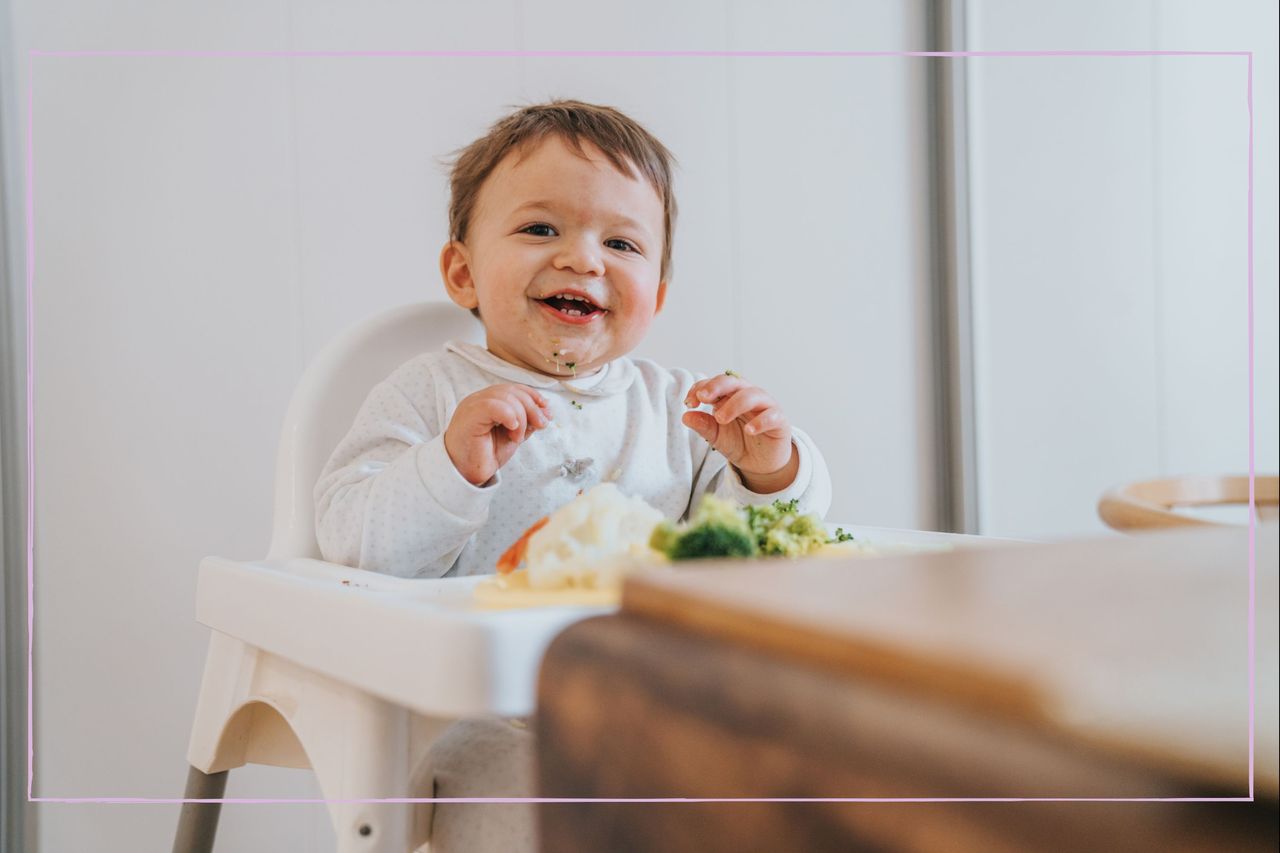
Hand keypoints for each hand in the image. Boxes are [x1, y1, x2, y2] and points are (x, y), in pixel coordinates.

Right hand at [444, 384, 551, 485]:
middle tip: (541, 425)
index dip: (532, 396)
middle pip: (511, 391)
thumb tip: (545, 412)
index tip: (547, 411)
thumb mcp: (513, 436)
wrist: (465, 473)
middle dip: (532, 407)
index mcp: (487, 401)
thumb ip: (526, 422)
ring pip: (505, 397)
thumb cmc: (485, 455)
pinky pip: (492, 405)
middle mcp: (478, 400)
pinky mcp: (469, 416)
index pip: (512, 388)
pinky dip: (509, 415)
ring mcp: (472, 406)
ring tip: (518, 437)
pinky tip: (512, 429)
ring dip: (521, 417)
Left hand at [682, 374, 798, 493]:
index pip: (715, 384)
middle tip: (703, 397)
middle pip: (734, 381)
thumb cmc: (739, 443)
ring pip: (752, 394)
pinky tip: (750, 430)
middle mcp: (748, 396)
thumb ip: (704, 426)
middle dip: (717, 386)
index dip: (700, 388)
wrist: (761, 464)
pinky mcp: (779, 421)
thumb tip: (686, 416)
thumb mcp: (717, 437)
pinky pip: (772, 415)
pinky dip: (761, 421)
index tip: (689, 403)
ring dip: (735, 404)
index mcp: (730, 396)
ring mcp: (765, 406)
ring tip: (721, 418)